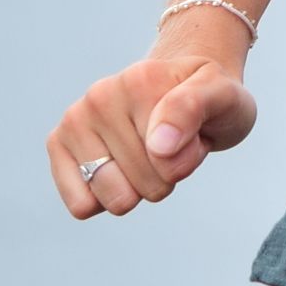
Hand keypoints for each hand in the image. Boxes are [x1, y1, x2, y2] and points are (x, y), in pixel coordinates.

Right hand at [45, 53, 256, 217]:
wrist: (186, 87)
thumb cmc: (210, 99)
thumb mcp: (227, 97)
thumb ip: (195, 108)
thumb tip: (159, 146)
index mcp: (141, 80)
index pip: (168, 163)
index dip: (189, 159)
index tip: (195, 133)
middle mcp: (100, 95)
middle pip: (142, 185)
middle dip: (166, 174)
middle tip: (172, 143)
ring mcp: (76, 119)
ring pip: (113, 199)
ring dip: (138, 189)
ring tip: (150, 154)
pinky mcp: (58, 143)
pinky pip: (81, 205)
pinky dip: (105, 201)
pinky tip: (119, 170)